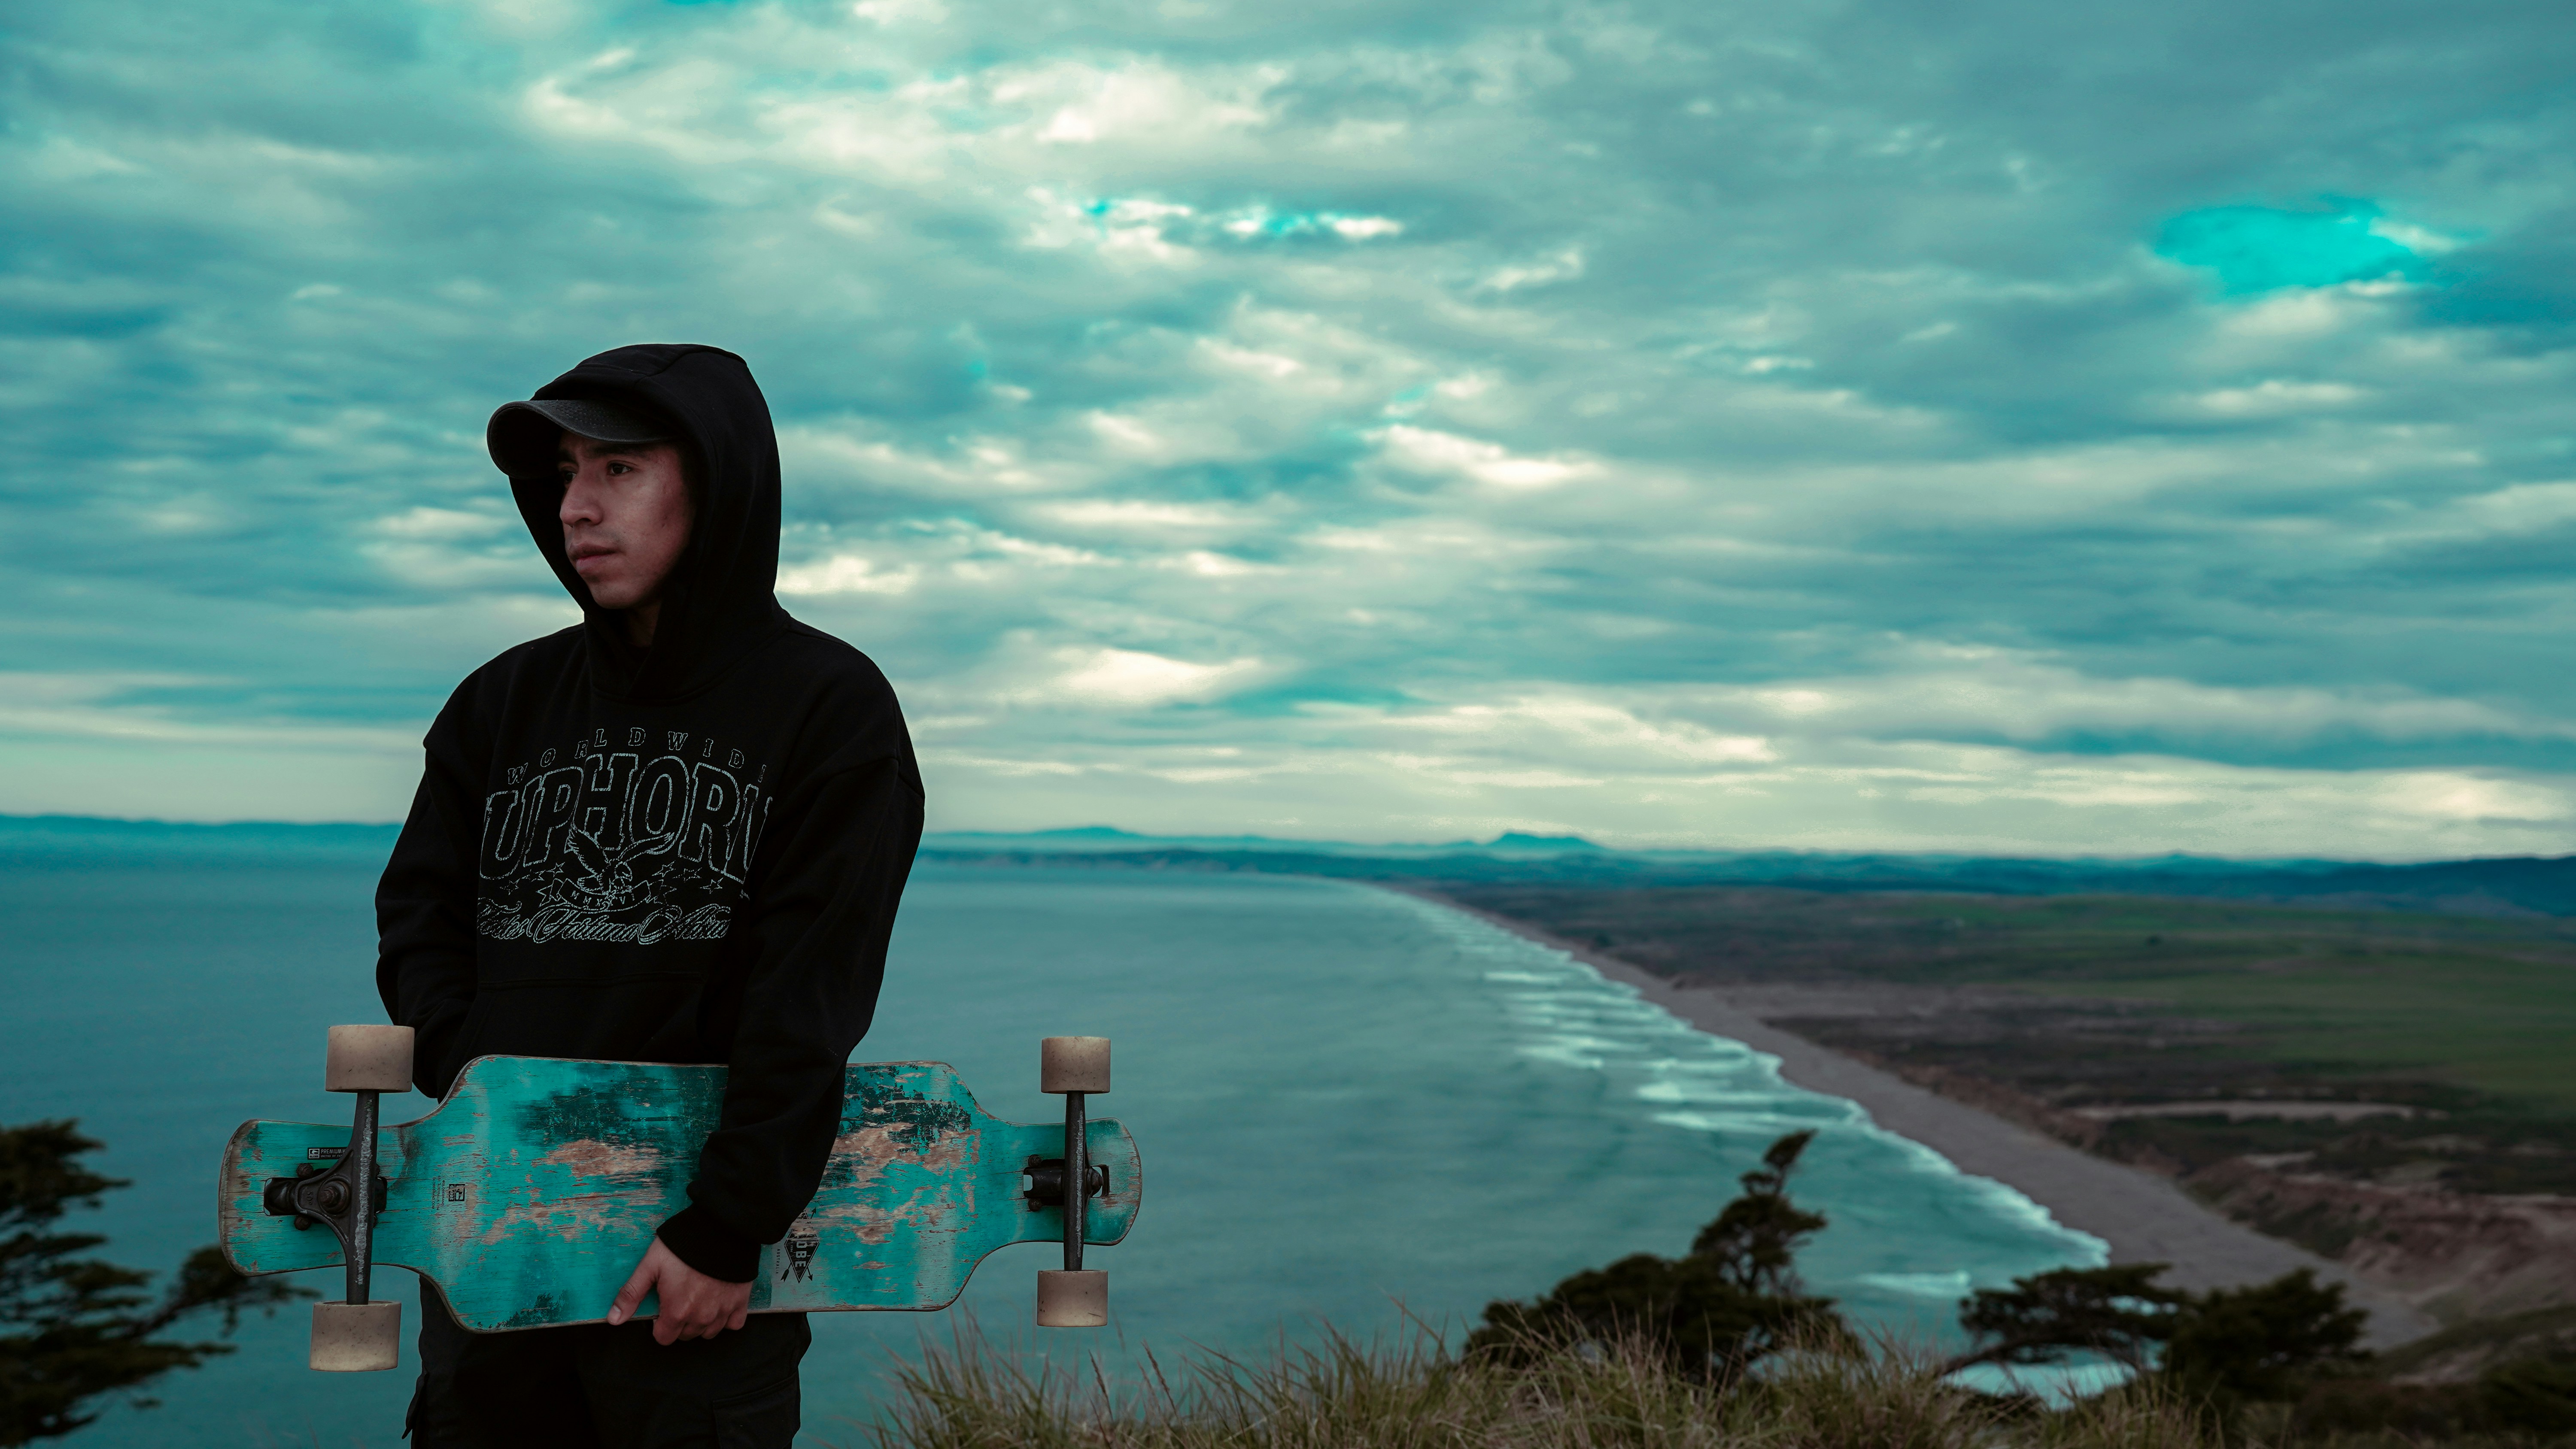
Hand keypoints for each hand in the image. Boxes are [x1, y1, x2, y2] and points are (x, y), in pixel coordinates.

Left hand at [608, 1236, 752, 1344]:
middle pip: (685, 1335)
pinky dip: (725, 1318)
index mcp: (676, 1311)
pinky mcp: (740, 1303)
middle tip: (680, 1297)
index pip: (663, 1338)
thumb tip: (613, 1319)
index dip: (660, 1323)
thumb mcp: (650, 1265)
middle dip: (679, 1322)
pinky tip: (718, 1302)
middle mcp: (700, 1318)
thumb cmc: (684, 1246)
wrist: (721, 1229)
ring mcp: (722, 1312)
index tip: (663, 1305)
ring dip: (700, 1321)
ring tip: (698, 1298)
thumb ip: (631, 1294)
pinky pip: (733, 1324)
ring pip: (707, 1333)